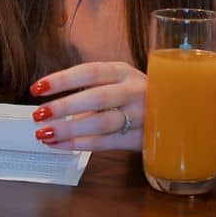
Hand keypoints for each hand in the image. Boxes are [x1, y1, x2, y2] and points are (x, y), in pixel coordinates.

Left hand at [27, 61, 145, 150]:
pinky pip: (106, 143)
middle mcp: (134, 91)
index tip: (36, 89)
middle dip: (64, 107)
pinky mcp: (141, 138)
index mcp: (123, 72)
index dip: (62, 80)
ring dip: (69, 129)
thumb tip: (50, 107)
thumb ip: (89, 92)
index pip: (89, 72)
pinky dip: (79, 144)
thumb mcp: (117, 84)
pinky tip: (58, 144)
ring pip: (102, 123)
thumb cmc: (135, 96)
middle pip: (96, 98)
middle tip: (38, 115)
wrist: (178, 114)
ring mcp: (141, 115)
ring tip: (44, 134)